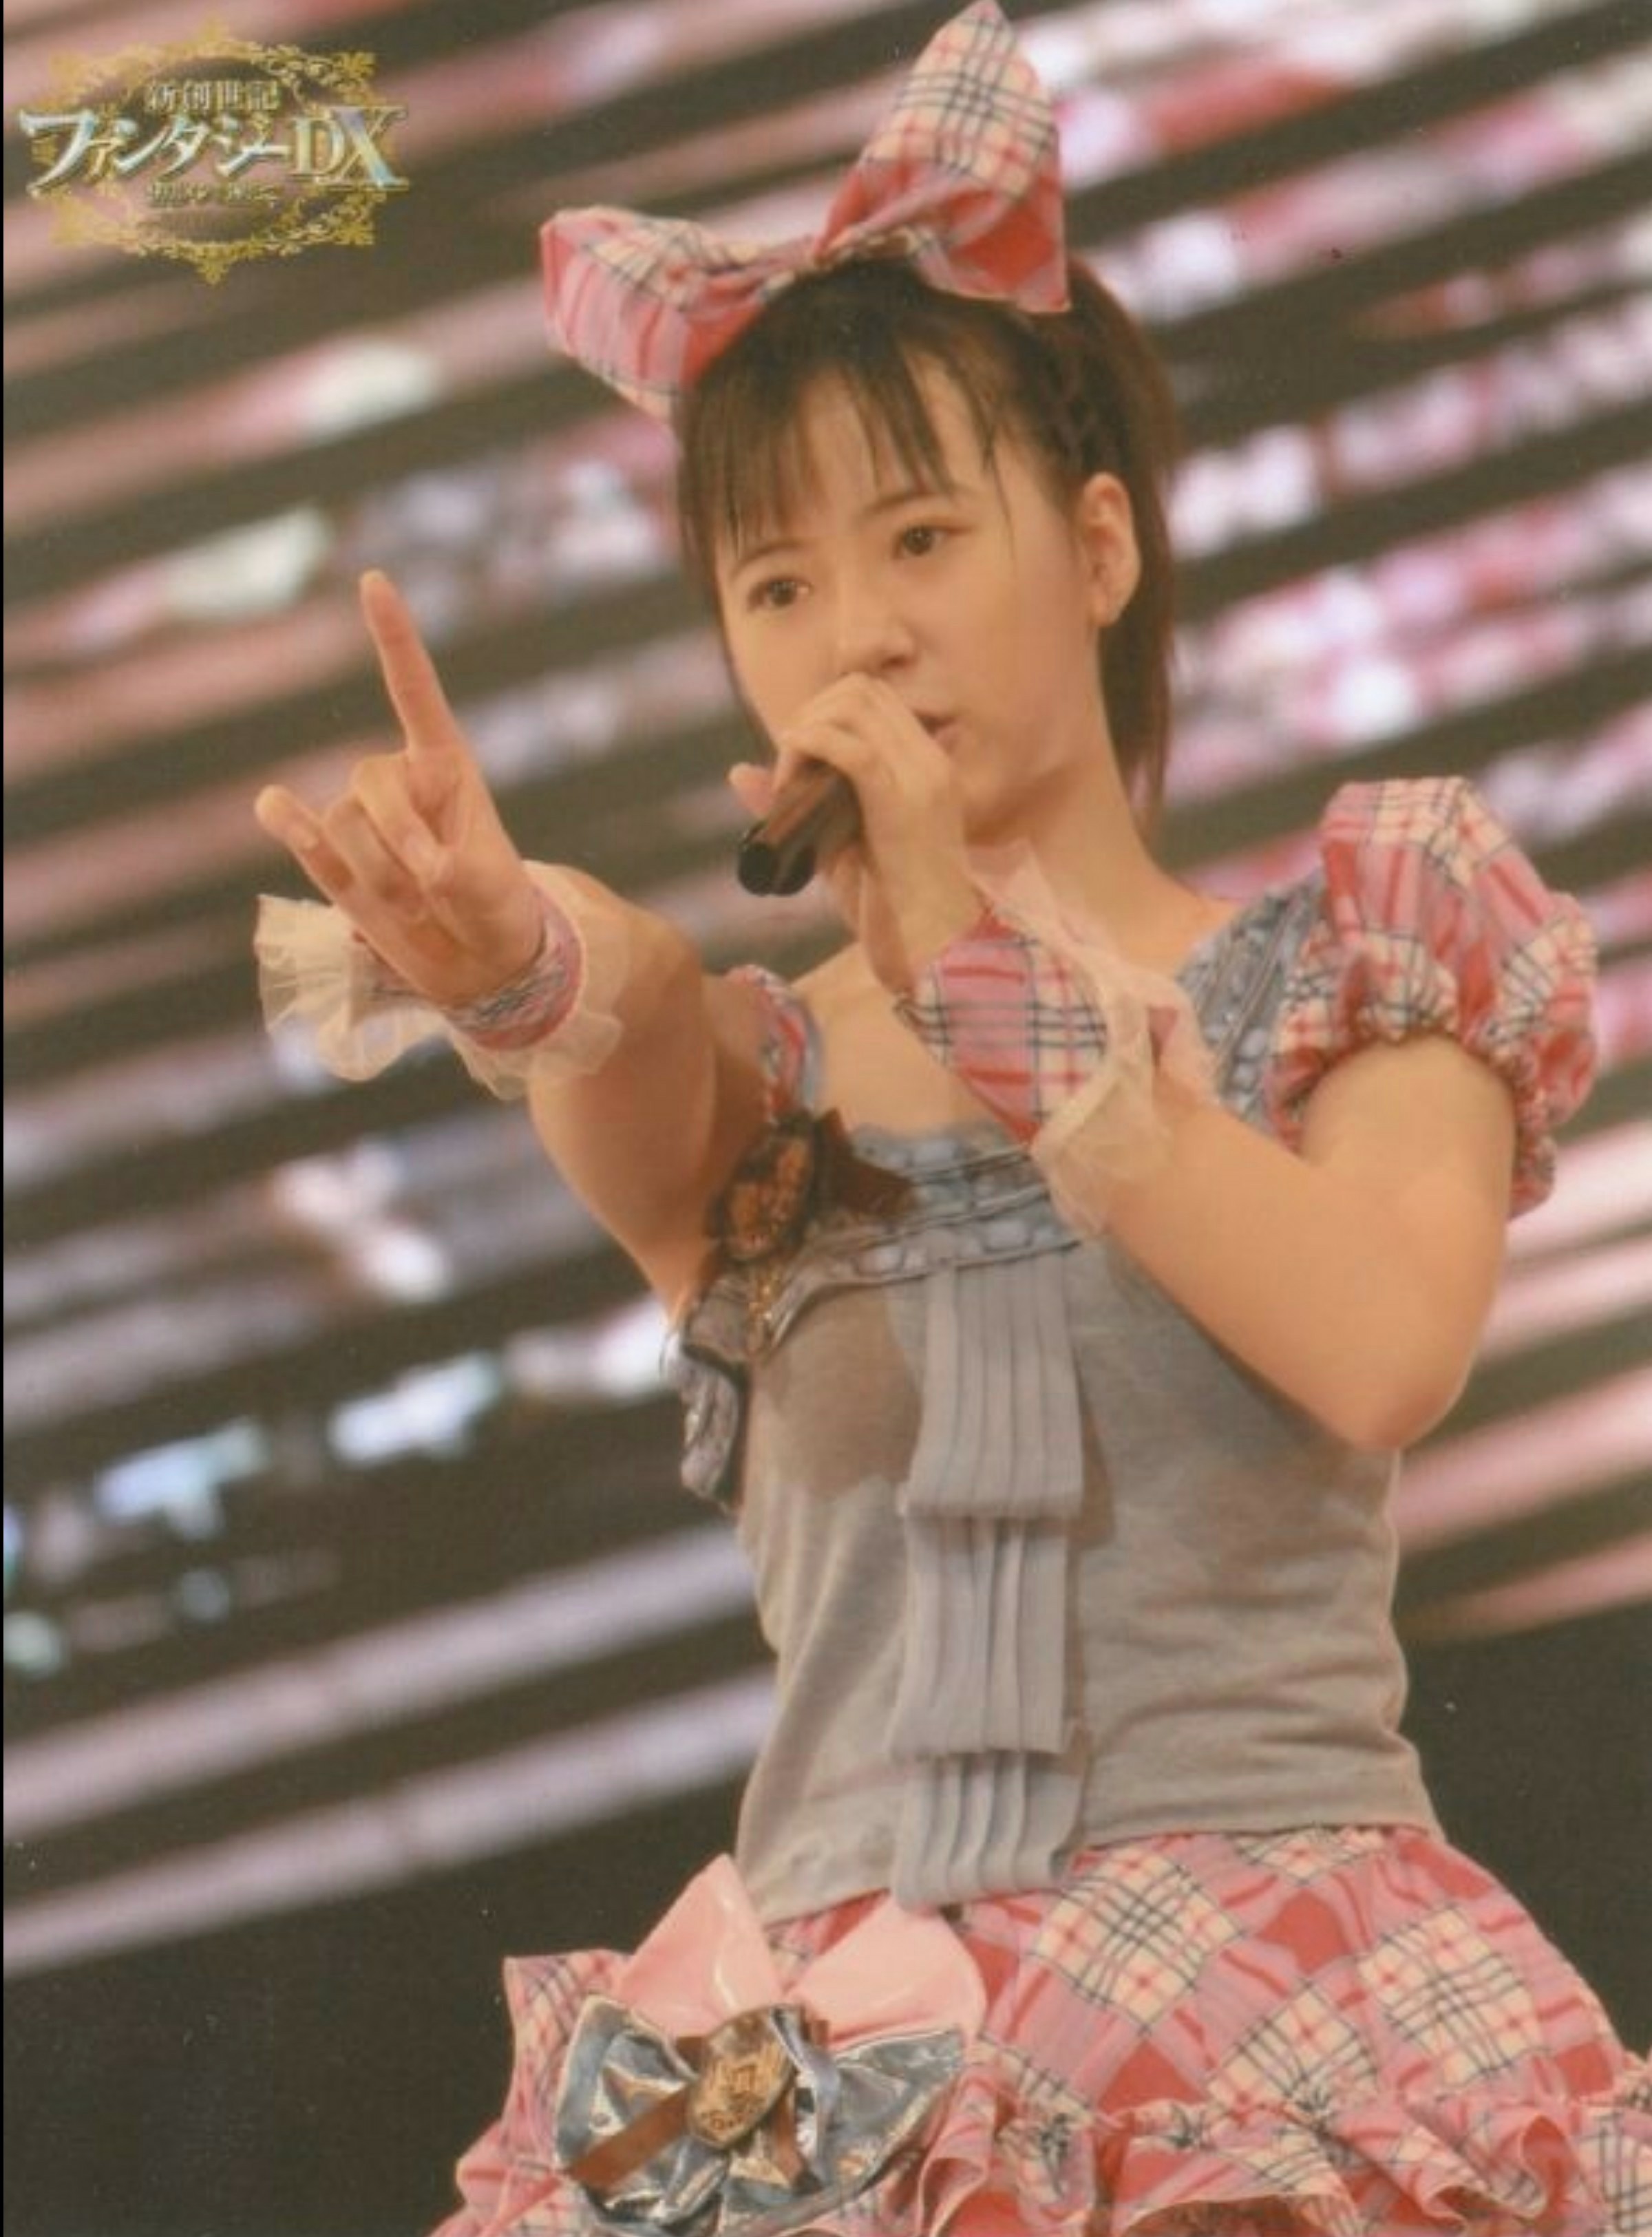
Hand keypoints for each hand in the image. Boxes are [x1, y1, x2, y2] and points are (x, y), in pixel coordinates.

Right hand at [254, 571, 543, 1007]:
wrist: (479, 962)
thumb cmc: (500, 911)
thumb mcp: (497, 890)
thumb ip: (460, 872)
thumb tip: (420, 869)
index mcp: (448, 767)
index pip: (414, 691)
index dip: (393, 638)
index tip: (374, 581)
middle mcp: (400, 782)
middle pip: (370, 782)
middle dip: (398, 840)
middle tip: (435, 890)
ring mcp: (362, 819)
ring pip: (341, 828)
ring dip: (376, 876)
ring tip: (417, 908)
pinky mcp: (333, 858)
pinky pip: (298, 831)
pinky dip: (286, 824)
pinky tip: (276, 808)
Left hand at [728, 675, 977, 989]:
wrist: (937, 948)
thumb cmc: (891, 910)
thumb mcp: (837, 847)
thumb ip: (797, 806)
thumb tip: (739, 772)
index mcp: (926, 765)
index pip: (873, 697)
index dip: (824, 712)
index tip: (798, 759)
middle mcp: (929, 760)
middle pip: (861, 689)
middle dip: (811, 713)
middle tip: (789, 768)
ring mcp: (919, 779)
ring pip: (854, 707)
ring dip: (807, 731)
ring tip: (789, 781)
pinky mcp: (900, 804)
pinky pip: (850, 750)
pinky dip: (810, 747)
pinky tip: (788, 778)